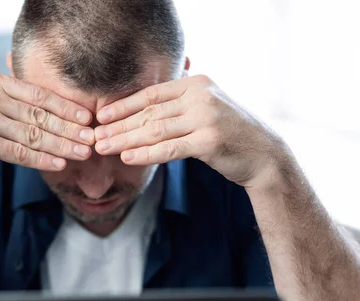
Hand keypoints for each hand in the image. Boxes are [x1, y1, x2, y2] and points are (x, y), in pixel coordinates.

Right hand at [0, 72, 94, 175]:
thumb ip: (9, 97)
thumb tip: (46, 105)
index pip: (38, 94)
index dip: (66, 107)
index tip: (87, 117)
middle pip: (40, 115)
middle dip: (70, 128)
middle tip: (92, 138)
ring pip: (34, 134)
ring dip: (63, 146)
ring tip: (83, 153)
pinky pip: (20, 153)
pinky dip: (42, 159)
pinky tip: (60, 164)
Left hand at [94, 75, 288, 187]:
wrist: (264, 154)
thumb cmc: (230, 133)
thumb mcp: (207, 108)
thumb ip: (181, 103)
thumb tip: (145, 107)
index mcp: (196, 84)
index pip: (151, 94)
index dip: (123, 105)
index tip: (101, 115)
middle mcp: (200, 96)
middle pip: (149, 112)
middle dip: (118, 125)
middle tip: (95, 136)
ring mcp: (206, 118)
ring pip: (155, 130)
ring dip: (125, 140)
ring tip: (104, 147)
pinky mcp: (209, 141)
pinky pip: (169, 148)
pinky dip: (146, 153)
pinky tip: (127, 157)